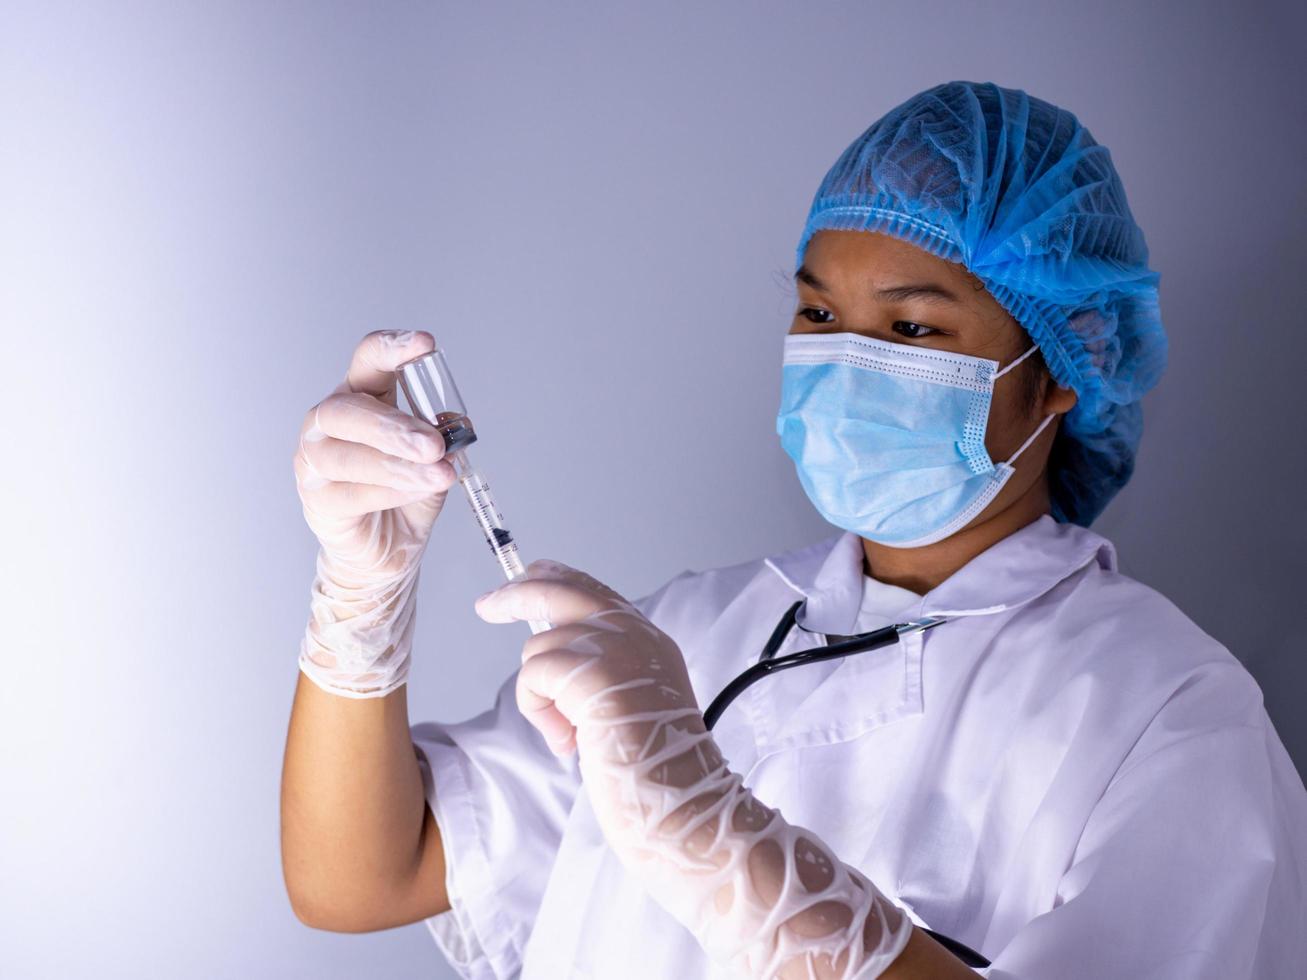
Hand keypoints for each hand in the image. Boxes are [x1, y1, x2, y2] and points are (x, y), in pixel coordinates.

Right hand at [292, 330, 458, 697]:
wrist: (389, 550)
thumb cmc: (407, 494)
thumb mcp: (433, 460)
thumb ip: (439, 441)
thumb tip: (449, 437)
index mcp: (361, 395)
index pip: (368, 359)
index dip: (392, 348)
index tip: (424, 344)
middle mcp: (328, 420)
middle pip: (348, 409)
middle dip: (395, 426)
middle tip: (435, 443)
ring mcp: (314, 458)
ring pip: (349, 455)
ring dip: (398, 465)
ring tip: (438, 475)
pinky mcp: (316, 498)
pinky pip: (350, 492)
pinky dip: (391, 491)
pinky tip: (418, 491)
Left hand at [476, 559, 913, 978]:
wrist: (682, 803)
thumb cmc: (655, 772)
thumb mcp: (630, 704)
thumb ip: (602, 672)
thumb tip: (551, 652)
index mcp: (649, 639)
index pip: (593, 589)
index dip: (553, 579)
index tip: (521, 581)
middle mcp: (636, 634)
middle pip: (561, 589)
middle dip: (516, 594)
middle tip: (486, 606)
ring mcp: (617, 649)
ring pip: (540, 646)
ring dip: (540, 696)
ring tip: (570, 734)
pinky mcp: (593, 673)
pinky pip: (534, 675)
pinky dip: (539, 712)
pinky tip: (568, 740)